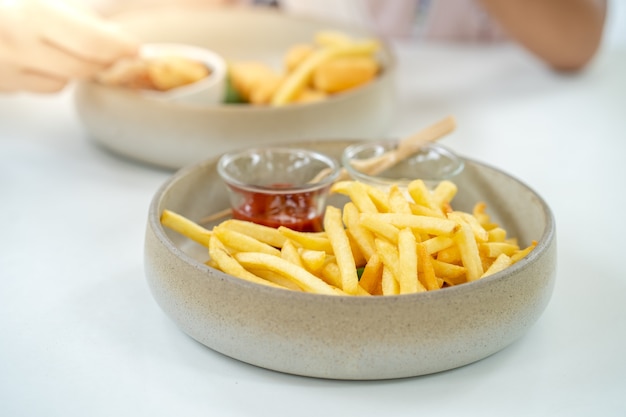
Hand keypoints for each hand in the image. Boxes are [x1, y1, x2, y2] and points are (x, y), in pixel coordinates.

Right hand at [0, 0, 139, 92]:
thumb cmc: (5, 6)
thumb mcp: (40, 1)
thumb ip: (80, 15)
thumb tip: (118, 37)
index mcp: (30, 15)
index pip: (91, 43)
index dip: (118, 47)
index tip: (133, 47)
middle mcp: (17, 46)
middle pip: (82, 68)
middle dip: (102, 60)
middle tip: (115, 51)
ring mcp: (6, 71)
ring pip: (62, 82)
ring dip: (74, 68)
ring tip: (67, 46)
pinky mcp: (1, 85)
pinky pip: (38, 86)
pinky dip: (49, 75)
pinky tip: (43, 57)